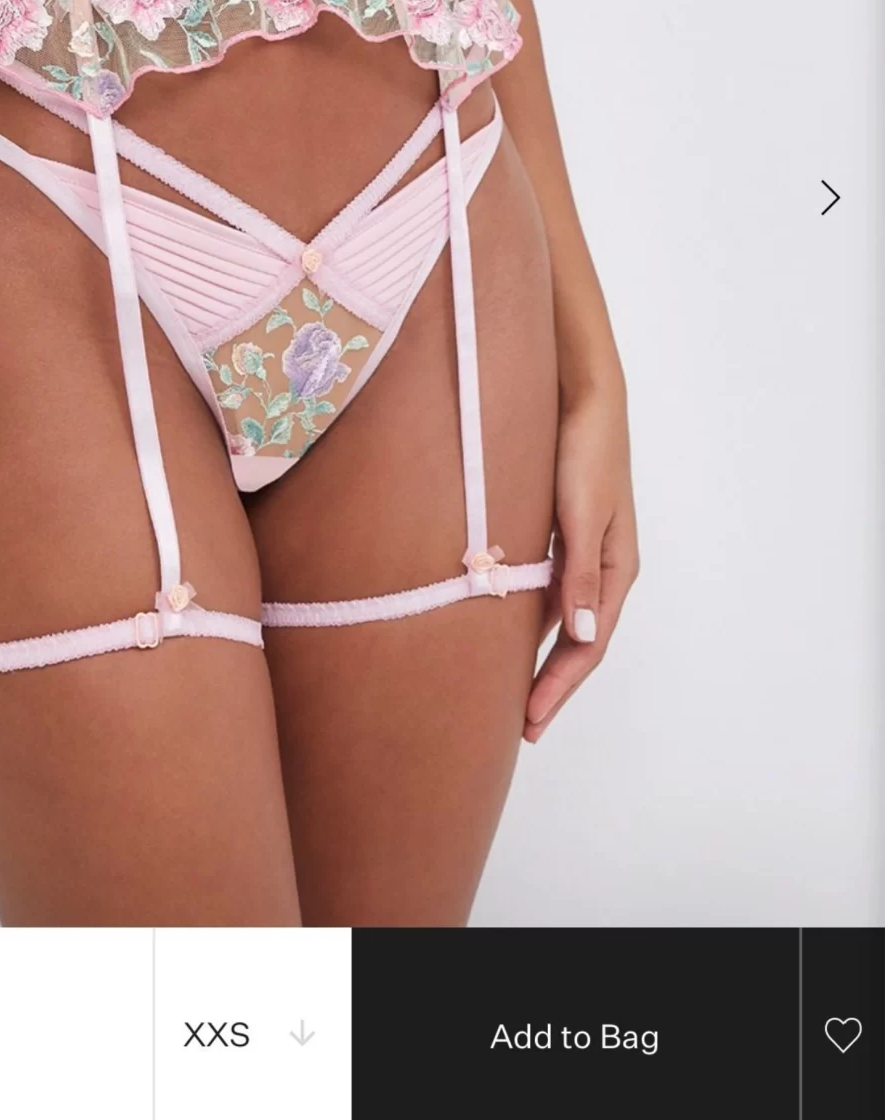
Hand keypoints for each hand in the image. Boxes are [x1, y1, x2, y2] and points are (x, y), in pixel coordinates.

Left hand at [524, 373, 637, 743]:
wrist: (583, 393)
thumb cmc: (586, 447)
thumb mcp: (582, 512)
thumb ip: (581, 572)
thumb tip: (581, 636)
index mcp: (616, 568)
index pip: (589, 645)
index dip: (561, 687)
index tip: (531, 722)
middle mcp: (601, 566)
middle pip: (577, 641)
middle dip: (552, 685)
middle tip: (520, 726)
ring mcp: (581, 550)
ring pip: (559, 617)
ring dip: (539, 654)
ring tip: (509, 690)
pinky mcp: (560, 532)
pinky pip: (544, 588)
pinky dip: (527, 616)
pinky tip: (502, 630)